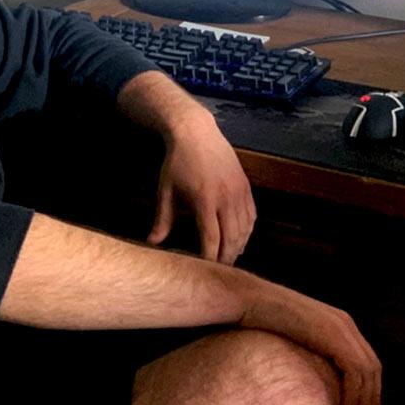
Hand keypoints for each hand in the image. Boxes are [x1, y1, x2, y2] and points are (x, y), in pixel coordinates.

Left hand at [148, 111, 255, 264]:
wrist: (196, 132)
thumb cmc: (177, 162)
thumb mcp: (166, 190)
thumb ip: (162, 219)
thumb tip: (152, 243)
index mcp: (204, 199)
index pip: (211, 238)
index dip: (210, 258)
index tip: (204, 271)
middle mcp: (226, 197)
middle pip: (232, 238)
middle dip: (226, 258)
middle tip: (219, 273)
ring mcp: (239, 191)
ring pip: (245, 229)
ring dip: (238, 247)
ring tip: (228, 259)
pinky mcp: (246, 186)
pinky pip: (252, 216)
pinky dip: (247, 232)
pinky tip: (238, 240)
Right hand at [243, 278, 382, 404]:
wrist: (254, 300)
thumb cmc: (264, 317)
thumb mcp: (296, 334)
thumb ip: (311, 348)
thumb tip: (313, 373)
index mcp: (339, 322)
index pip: (366, 358)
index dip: (370, 387)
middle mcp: (346, 323)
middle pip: (373, 367)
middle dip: (371, 398)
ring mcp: (342, 328)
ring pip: (367, 372)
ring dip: (364, 401)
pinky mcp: (334, 337)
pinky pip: (355, 372)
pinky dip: (354, 394)